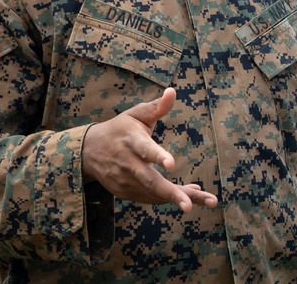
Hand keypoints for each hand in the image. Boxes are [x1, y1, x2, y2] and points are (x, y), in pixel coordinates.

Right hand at [82, 87, 217, 211]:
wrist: (88, 151)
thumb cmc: (120, 128)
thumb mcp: (136, 114)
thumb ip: (157, 106)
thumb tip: (173, 91)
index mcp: (131, 141)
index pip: (145, 149)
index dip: (157, 156)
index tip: (171, 164)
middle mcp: (127, 164)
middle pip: (149, 181)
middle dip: (171, 193)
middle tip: (189, 205)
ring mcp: (124, 181)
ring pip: (153, 193)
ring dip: (178, 197)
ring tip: (209, 199)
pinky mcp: (124, 192)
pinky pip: (150, 198)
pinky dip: (169, 198)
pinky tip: (192, 194)